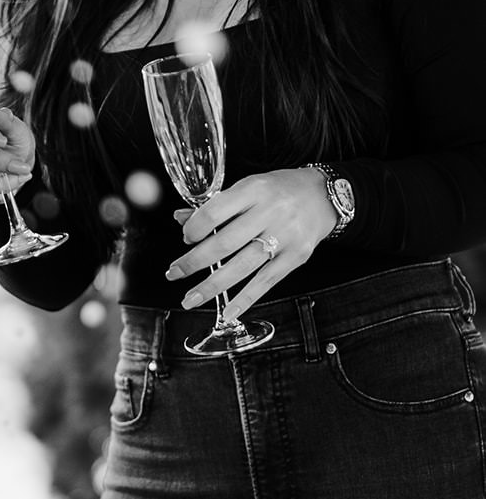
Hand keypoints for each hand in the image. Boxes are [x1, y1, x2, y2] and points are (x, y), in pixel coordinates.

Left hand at [165, 167, 338, 318]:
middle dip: (194, 262)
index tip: (185, 238)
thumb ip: (216, 205)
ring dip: (211, 286)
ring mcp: (285, 237)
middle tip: (173, 273)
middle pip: (225, 243)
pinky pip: (266, 282)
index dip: (194, 228)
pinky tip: (227, 311)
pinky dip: (245, 299)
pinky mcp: (296, 257)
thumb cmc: (280, 190)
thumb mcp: (248, 187)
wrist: (324, 195)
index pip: (215, 212)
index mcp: (254, 189)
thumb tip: (181, 219)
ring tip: (190, 298)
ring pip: (242, 266)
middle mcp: (270, 212)